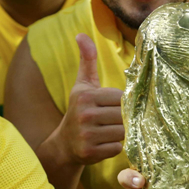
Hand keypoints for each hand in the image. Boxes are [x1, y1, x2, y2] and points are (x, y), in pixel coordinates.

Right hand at [56, 34, 124, 165]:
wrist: (65, 144)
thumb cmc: (80, 109)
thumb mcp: (82, 85)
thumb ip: (87, 60)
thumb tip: (81, 34)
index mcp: (86, 96)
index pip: (121, 98)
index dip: (122, 103)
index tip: (115, 106)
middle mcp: (85, 115)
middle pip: (123, 115)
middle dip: (124, 119)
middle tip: (115, 120)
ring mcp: (87, 136)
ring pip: (123, 132)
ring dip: (122, 133)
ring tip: (111, 130)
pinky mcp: (90, 153)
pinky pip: (118, 148)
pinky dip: (116, 147)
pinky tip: (106, 143)